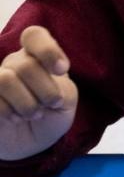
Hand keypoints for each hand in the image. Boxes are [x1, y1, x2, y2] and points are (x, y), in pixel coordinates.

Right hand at [0, 26, 78, 161]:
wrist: (34, 141)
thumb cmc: (53, 113)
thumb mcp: (65, 99)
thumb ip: (57, 86)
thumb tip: (41, 85)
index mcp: (37, 56)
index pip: (33, 36)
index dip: (47, 50)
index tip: (62, 70)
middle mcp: (14, 64)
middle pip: (26, 65)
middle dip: (45, 90)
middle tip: (52, 104)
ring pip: (5, 79)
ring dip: (27, 103)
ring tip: (35, 114)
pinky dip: (9, 113)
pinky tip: (16, 119)